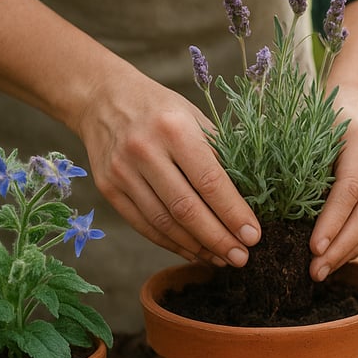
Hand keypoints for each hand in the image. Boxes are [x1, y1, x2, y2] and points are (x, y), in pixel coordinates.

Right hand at [75, 73, 261, 266]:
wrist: (103, 98)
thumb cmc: (162, 109)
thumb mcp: (195, 118)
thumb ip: (219, 153)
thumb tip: (250, 197)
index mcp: (174, 129)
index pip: (210, 181)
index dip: (234, 213)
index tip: (254, 236)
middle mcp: (145, 151)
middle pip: (186, 208)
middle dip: (218, 239)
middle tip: (242, 258)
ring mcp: (122, 172)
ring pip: (164, 222)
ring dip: (196, 247)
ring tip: (222, 259)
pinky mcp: (108, 188)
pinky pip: (144, 225)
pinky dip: (171, 243)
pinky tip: (194, 251)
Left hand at [307, 0, 357, 280]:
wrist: (357, 102)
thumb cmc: (317, 115)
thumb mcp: (303, 127)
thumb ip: (288, 157)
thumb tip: (252, 198)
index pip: (349, 190)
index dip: (332, 223)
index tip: (311, 249)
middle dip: (340, 248)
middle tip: (314, 272)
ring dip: (349, 253)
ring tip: (322, 272)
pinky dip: (356, 246)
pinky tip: (335, 259)